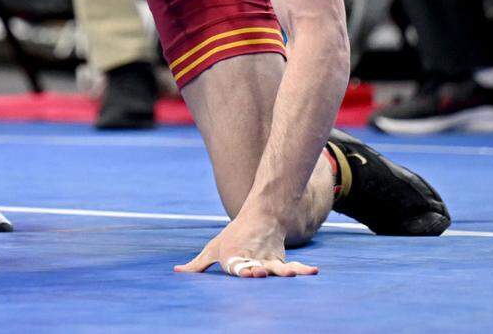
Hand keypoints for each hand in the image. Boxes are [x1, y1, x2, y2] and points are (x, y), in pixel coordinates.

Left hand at [174, 212, 317, 278]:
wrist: (260, 217)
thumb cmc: (232, 237)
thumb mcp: (212, 249)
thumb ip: (198, 265)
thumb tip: (178, 272)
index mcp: (233, 259)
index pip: (237, 267)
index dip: (241, 270)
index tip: (247, 272)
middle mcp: (252, 260)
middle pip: (257, 269)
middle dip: (259, 272)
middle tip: (261, 272)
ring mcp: (268, 261)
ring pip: (276, 268)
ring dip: (283, 272)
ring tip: (290, 274)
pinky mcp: (280, 262)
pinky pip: (294, 267)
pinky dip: (304, 269)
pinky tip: (314, 271)